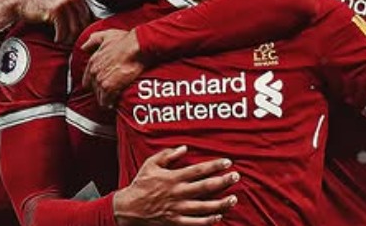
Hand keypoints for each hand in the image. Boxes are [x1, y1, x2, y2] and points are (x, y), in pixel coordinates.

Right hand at [17, 0, 92, 43]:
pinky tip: (56, 39)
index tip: (79, 36)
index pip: (89, 16)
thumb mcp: (60, 0)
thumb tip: (87, 22)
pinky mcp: (55, 11)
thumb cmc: (41, 4)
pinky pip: (63, 30)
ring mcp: (64, 3)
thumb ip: (73, 7)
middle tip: (71, 42)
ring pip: (75, 29)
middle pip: (84, 23)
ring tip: (63, 42)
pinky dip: (60, 38)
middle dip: (78, 36)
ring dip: (69, 39)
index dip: (85, 28)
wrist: (22, 0)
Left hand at [82, 29, 145, 106]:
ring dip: (106, 98)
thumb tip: (85, 46)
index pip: (87, 80)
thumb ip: (93, 40)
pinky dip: (110, 103)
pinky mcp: (109, 87)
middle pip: (93, 89)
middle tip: (110, 92)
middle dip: (101, 91)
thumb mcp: (106, 36)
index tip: (101, 86)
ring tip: (113, 98)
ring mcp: (101, 80)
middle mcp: (94, 72)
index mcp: (93, 61)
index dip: (95, 84)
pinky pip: (106, 102)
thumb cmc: (125, 41)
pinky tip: (115, 102)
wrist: (137, 46)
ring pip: (99, 96)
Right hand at [113, 145, 239, 225]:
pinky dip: (207, 221)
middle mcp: (178, 193)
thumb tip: (184, 148)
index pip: (198, 170)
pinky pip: (195, 223)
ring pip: (204, 207)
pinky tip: (218, 217)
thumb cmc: (141, 184)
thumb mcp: (151, 164)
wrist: (129, 208)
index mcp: (173, 178)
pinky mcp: (175, 221)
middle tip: (236, 177)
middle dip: (223, 182)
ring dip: (221, 203)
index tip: (227, 162)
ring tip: (234, 199)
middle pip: (205, 187)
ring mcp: (178, 209)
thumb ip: (167, 155)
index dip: (214, 166)